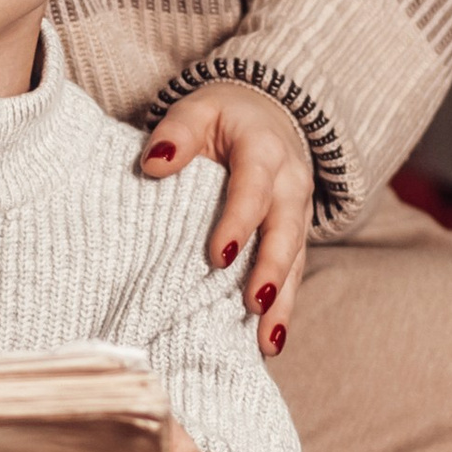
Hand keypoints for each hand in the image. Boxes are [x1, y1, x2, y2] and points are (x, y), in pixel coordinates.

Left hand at [138, 80, 312, 357]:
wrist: (267, 115)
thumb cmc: (223, 117)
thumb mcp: (198, 109)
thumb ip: (178, 132)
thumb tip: (155, 164)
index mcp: (264, 152)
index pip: (253, 190)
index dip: (237, 222)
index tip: (217, 256)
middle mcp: (289, 184)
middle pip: (284, 231)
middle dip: (271, 269)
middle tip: (254, 305)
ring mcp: (297, 213)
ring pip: (294, 260)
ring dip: (283, 301)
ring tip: (267, 342)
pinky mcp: (294, 235)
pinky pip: (293, 274)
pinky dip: (283, 307)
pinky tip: (269, 342)